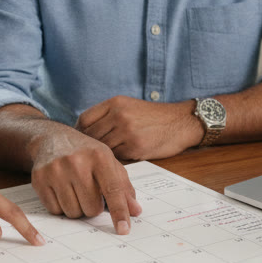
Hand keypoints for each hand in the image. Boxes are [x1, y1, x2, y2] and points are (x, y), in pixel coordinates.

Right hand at [28, 125, 141, 234]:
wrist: (52, 138)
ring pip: (72, 212)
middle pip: (91, 208)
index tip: (123, 230)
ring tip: (75, 190)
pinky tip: (61, 190)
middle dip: (93, 207)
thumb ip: (123, 187)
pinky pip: (55, 210)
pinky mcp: (39, 179)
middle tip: (89, 193)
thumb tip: (135, 211)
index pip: (113, 190)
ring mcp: (56, 170)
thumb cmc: (86, 153)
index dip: (119, 212)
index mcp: (99, 156)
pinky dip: (60, 206)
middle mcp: (77, 162)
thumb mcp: (108, 162)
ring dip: (77, 208)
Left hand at [76, 96, 202, 159]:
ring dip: (103, 155)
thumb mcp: (129, 106)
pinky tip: (122, 159)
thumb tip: (83, 133)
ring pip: (102, 148)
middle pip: (91, 136)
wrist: (181, 122)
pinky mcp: (136, 147)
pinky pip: (117, 157)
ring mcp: (127, 131)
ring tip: (105, 159)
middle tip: (90, 156)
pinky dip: (117, 160)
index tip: (81, 142)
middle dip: (90, 147)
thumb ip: (108, 115)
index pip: (85, 119)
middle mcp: (119, 115)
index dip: (80, 132)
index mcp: (115, 103)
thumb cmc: (153, 117)